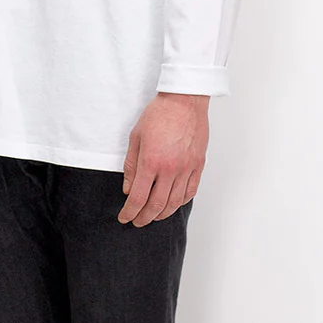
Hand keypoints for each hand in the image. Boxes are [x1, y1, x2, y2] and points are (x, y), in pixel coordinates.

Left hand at [118, 92, 208, 226]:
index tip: (124, 217)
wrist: (184, 100)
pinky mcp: (198, 165)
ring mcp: (186, 168)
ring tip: (153, 216)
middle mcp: (170, 169)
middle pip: (156, 205)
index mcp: (151, 161)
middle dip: (144, 218)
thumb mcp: (136, 136)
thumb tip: (129, 188)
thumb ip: (131, 165)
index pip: (138, 197)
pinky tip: (172, 204)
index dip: (130, 212)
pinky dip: (180, 202)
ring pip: (174, 203)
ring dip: (162, 214)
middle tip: (137, 221)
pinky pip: (190, 192)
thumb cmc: (159, 114)